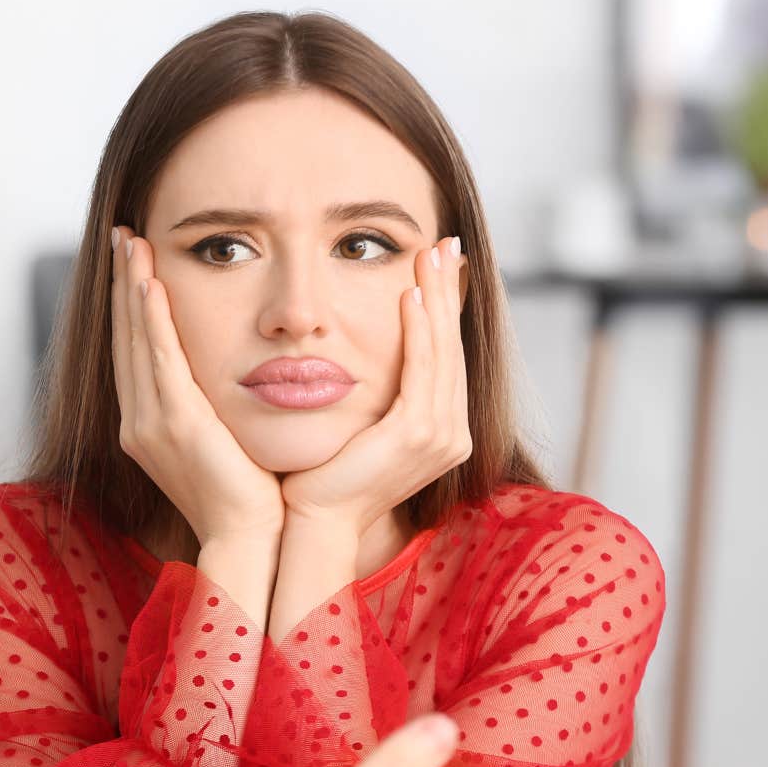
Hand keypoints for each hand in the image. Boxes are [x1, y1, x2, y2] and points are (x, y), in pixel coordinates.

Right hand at [112, 227, 281, 545]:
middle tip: (123, 234)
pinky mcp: (175, 423)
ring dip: (131, 287)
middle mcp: (137, 421)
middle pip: (124, 336)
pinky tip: (150, 285)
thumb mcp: (221, 440)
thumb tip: (226, 372)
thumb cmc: (247, 496)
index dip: (128, 301)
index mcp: (145, 425)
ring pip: (136, 340)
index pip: (133, 349)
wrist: (247, 537)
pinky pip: (159, 360)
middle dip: (122, 282)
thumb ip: (211, 405)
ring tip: (132, 242)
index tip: (132, 259)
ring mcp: (150, 422)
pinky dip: (151, 320)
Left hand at [279, 237, 471, 536]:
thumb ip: (375, 395)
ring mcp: (440, 436)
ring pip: (441, 350)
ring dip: (435, 298)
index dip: (444, 308)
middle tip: (443, 243)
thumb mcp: (358, 427)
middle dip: (447, 291)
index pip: (445, 357)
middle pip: (452, 346)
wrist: (314, 523)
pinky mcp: (416, 434)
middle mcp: (451, 434)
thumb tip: (362, 355)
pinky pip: (422, 369)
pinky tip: (410, 295)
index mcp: (441, 432)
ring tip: (428, 254)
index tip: (437, 266)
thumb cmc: (323, 478)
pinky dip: (418, 330)